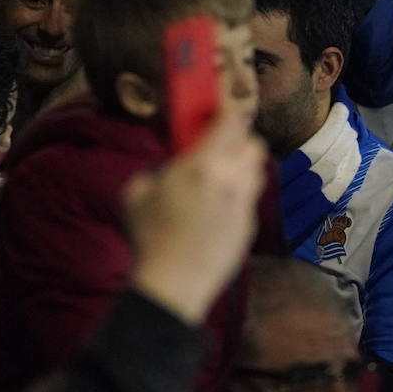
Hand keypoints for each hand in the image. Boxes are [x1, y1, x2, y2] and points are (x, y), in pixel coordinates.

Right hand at [124, 109, 267, 324]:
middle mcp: (232, 181)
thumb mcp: (137, 192)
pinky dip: (237, 194)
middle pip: (252, 142)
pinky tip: (214, 207)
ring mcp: (244, 204)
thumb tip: (169, 164)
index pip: (230, 121)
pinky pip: (249, 198)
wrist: (172, 285)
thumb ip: (157, 168)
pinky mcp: (249, 226)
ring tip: (216, 174)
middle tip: (217, 142)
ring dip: (240, 164)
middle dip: (237, 137)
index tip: (216, 106)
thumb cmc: (149, 237)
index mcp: (204, 166)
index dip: (225, 109)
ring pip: (255, 170)